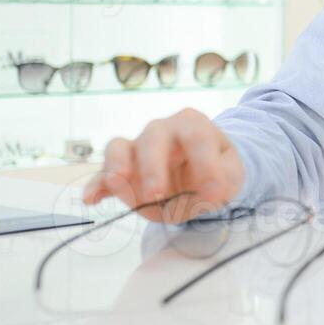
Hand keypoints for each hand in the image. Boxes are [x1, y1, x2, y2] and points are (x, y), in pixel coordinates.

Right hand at [82, 109, 244, 222]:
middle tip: (156, 194)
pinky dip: (95, 185)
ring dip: (116, 166)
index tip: (214, 192)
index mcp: (193, 125)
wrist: (202, 177)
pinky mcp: (120, 170)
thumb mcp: (231, 174)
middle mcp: (162, 130)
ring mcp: (137, 148)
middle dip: (153, 166)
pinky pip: (102, 174)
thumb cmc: (217, 169)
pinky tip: (92, 199)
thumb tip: (211, 192)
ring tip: (116, 183)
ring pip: (119, 147)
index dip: (206, 164)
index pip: (197, 136)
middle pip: (153, 139)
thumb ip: (224, 180)